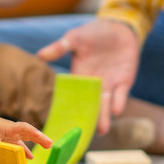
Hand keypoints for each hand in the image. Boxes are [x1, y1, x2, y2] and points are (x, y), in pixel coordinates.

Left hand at [0, 113, 52, 159]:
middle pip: (30, 133)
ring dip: (37, 142)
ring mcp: (12, 135)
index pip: (25, 128)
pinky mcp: (9, 140)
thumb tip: (3, 153)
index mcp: (10, 127)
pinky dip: (25, 151)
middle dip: (40, 138)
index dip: (34, 133)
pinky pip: (20, 145)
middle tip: (50, 144)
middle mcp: (13, 130)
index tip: (41, 137)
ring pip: (27, 138)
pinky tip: (30, 158)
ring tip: (48, 147)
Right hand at [35, 17, 139, 133]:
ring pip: (105, 104)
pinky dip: (119, 102)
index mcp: (79, 76)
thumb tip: (39, 55)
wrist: (119, 28)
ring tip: (102, 129)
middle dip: (88, 118)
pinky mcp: (124, 81)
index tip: (64, 123)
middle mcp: (93, 84)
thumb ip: (59, 48)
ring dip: (104, 116)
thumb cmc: (94, 33)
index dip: (69, 108)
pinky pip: (121, 94)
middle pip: (90, 105)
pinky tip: (116, 110)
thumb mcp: (75, 38)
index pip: (73, 96)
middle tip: (83, 135)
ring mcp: (109, 84)